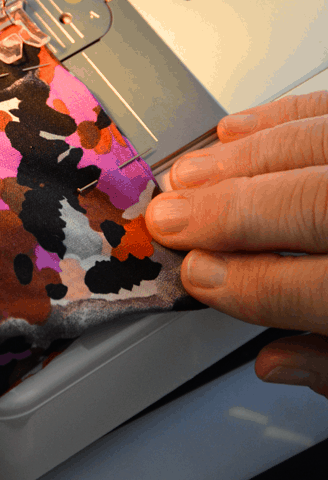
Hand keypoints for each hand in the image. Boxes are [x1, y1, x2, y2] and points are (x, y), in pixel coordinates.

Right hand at [145, 91, 327, 399]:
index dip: (243, 284)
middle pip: (310, 205)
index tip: (195, 277)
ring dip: (242, 159)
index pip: (308, 287)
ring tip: (187, 176)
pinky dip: (279, 116)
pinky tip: (236, 132)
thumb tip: (276, 362)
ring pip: (315, 144)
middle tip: (166, 218)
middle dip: (225, 212)